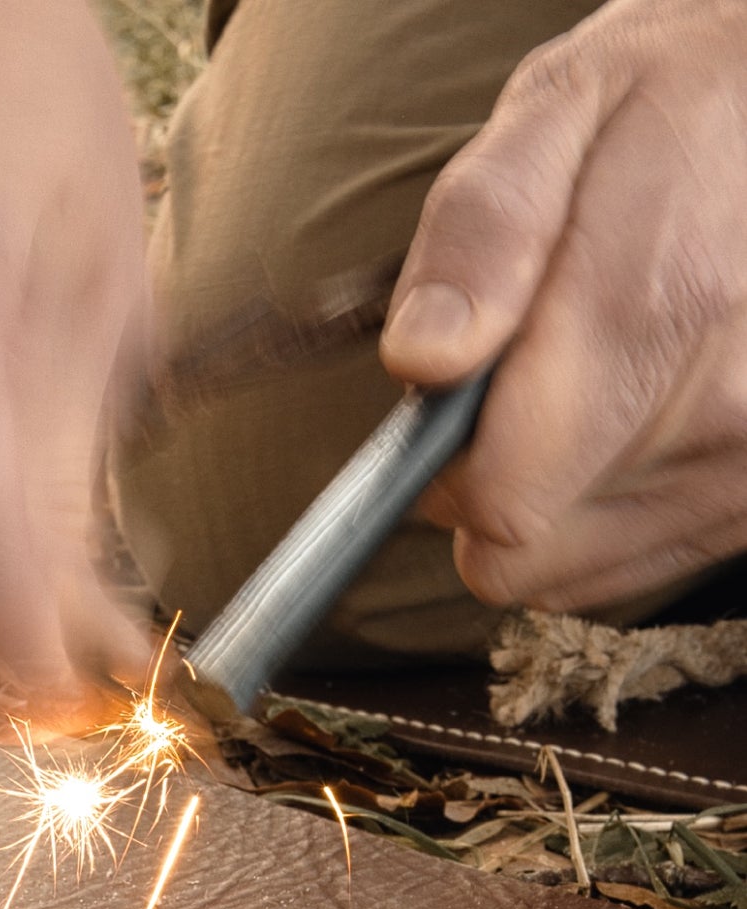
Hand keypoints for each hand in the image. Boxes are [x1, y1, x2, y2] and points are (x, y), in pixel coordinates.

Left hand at [380, 0, 746, 611]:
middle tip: (530, 366)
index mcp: (651, 313)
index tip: (455, 396)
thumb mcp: (560, 110)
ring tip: (592, 376)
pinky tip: (627, 416)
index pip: (499, 502)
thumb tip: (425, 359)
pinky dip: (601, 511)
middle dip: (493, 471)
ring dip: (549, 496)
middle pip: (524, 545)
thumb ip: (482, 234)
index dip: (444, 467)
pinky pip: (626, 567)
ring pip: (567, 569)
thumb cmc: (671, 105)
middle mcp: (720, 412)